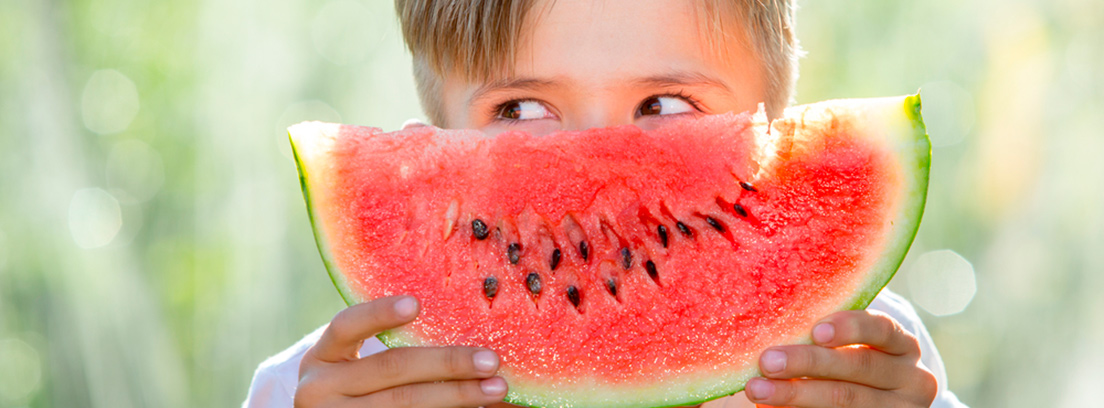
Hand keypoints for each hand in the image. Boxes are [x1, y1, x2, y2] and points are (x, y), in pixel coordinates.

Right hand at [295, 296, 508, 406]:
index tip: (416, 304)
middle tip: (491, 360)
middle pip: (391, 369)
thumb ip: (390, 346)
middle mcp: (319, 389)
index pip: (346, 326)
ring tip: (495, 388)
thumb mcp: (350, 363)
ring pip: (405, 404)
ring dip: (457, 395)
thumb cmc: (351, 386)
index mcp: (320, 357)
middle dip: (447, 362)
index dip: (379, 314)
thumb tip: (460, 329)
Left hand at [744, 310, 936, 407]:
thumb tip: (772, 321)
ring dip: (796, 394)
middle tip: (767, 361)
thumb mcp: (852, 344)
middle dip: (808, 363)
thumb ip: (826, 333)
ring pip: (846, 400)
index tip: (816, 331)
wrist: (878, 400)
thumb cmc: (852, 361)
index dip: (849, 327)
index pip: (882, 329)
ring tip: (758, 390)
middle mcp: (912, 378)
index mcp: (904, 345)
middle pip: (859, 366)